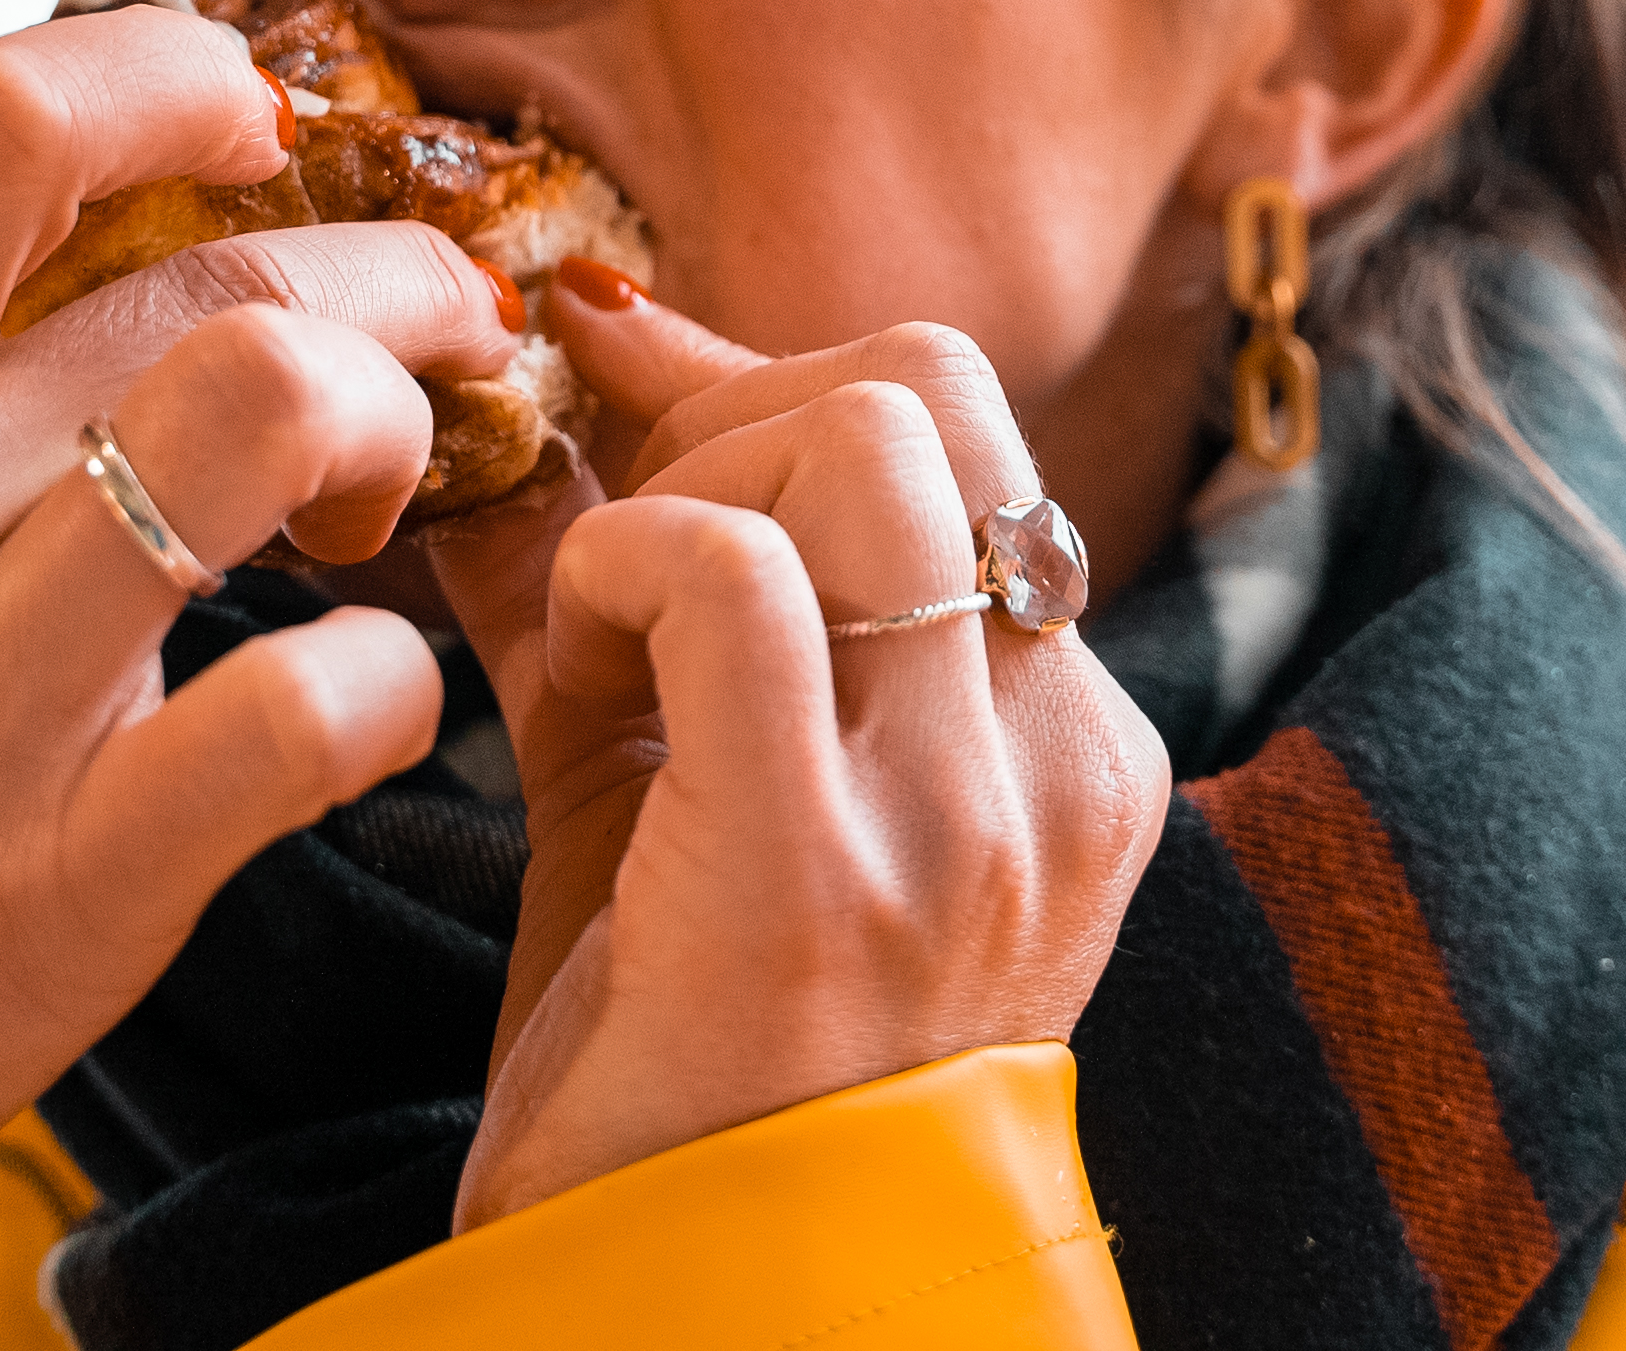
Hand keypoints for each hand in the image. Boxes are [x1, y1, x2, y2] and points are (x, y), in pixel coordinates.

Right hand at [0, 6, 517, 1280]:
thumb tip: (91, 193)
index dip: (179, 76)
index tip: (260, 115)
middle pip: (213, 273)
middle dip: (391, 275)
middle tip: (437, 323)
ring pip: (266, 419)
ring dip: (394, 422)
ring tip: (381, 486)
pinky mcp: (56, 883)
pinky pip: (299, 715)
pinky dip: (390, 685)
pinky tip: (370, 695)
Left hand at [431, 287, 1169, 1227]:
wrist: (691, 1307)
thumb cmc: (679, 1064)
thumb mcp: (698, 788)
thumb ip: (644, 579)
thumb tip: (555, 369)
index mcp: (1069, 753)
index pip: (964, 434)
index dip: (771, 382)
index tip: (635, 401)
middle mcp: (1052, 773)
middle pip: (927, 393)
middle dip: (735, 406)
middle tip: (627, 544)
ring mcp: (960, 823)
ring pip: (862, 445)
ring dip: (689, 482)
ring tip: (609, 621)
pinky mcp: (825, 876)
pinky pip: (739, 579)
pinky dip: (625, 569)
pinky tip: (575, 670)